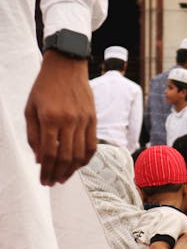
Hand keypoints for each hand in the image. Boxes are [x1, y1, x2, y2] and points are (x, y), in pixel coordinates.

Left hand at [25, 49, 96, 185]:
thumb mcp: (30, 108)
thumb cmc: (44, 87)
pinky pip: (91, 146)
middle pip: (65, 157)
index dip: (46, 171)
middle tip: (52, 183)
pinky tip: (77, 165)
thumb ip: (33, 135)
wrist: (66, 66)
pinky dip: (85, 160)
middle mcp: (68, 121)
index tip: (43, 181)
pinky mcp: (93, 119)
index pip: (49, 153)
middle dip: (58, 174)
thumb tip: (39, 160)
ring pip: (80, 154)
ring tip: (63, 178)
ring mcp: (83, 121)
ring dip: (71, 170)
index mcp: (50, 118)